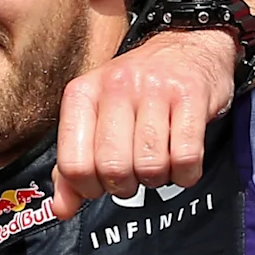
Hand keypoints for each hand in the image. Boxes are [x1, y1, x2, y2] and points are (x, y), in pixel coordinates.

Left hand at [53, 27, 230, 214]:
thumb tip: (61, 210)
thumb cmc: (137, 90)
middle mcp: (116, 87)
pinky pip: (186, 157)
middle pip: (112, 168)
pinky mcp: (192, 96)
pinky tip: (182, 166)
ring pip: (150, 166)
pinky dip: (185, 175)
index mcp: (83, 93)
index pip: (73, 163)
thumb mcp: (96, 117)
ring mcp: (156, 90)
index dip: (87, 188)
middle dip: (124, 186)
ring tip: (158, 165)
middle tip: (133, 177)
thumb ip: (73, 165)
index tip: (100, 184)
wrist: (189, 44)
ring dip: (156, 180)